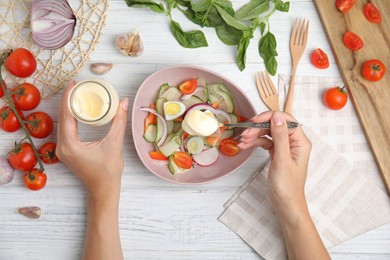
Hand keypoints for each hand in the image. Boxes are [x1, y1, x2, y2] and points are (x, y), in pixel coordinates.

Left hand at [56, 80, 128, 200]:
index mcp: (69, 144)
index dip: (69, 97)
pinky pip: (66, 130)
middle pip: (62, 117)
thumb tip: (123, 102)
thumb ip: (119, 121)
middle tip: (77, 86)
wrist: (103, 190)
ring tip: (78, 95)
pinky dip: (71, 118)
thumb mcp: (114, 144)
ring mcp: (63, 150)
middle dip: (68, 100)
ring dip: (69, 109)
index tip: (73, 83)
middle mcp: (62, 146)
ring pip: (63, 123)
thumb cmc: (108, 172)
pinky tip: (78, 111)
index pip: (66, 114)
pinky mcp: (67, 151)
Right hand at [238, 111, 310, 217]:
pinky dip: (255, 142)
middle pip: (275, 125)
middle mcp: (294, 142)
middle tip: (244, 134)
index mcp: (300, 141)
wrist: (286, 204)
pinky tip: (246, 145)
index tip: (254, 121)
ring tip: (242, 141)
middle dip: (258, 127)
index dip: (269, 117)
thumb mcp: (282, 159)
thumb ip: (280, 136)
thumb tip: (277, 116)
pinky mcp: (277, 153)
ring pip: (268, 133)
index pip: (285, 120)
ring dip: (254, 135)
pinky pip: (265, 142)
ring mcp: (285, 147)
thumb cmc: (287, 186)